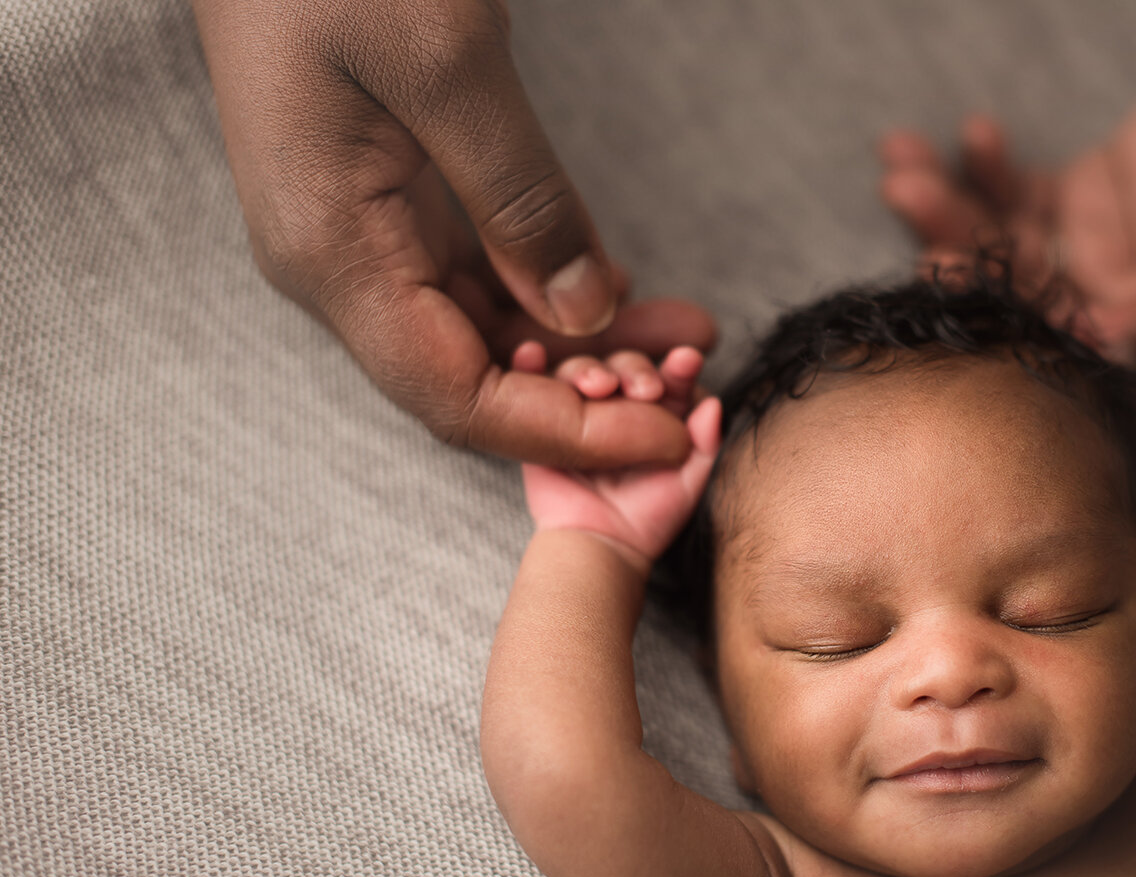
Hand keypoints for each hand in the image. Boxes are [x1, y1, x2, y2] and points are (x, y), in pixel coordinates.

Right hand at [190, 0, 714, 464]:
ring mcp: (359, 238)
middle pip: (474, 380)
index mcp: (334, 253)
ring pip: (482, 336)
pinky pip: (476, 281)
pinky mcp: (384, 206)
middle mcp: (339, 266)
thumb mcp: (447, 66)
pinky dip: (549, 296)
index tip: (666, 440)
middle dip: (589, 397)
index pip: (457, 399)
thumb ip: (521, 197)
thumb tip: (586, 312)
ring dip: (580, 348)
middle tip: (690, 380)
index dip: (566, 435)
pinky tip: (617, 291)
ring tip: (679, 334)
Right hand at [520, 346, 720, 568]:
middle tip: (643, 389)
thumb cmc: (649, 518)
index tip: (686, 361)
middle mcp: (618, 404)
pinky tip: (532, 354)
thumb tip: (713, 402)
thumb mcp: (687, 482)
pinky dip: (529, 364)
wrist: (599, 547)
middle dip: (634, 370)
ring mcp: (579, 409)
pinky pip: (532, 385)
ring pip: (581, 372)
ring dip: (586, 369)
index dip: (677, 368)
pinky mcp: (543, 419)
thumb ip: (703, 443)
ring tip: (595, 384)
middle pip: (624, 367)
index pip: (668, 379)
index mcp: (657, 413)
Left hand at [881, 4, 1135, 382]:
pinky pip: (1021, 196)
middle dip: (954, 249)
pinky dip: (987, 170)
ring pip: (1004, 245)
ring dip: (952, 207)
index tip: (938, 276)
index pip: (1062, 349)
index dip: (996, 315)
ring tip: (905, 164)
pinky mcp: (1091, 199)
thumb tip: (1112, 349)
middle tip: (910, 202)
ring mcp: (1101, 256)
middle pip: (1014, 295)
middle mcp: (1123, 314)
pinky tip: (971, 137)